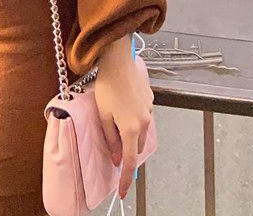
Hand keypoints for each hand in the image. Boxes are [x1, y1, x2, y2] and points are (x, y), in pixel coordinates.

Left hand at [94, 36, 153, 199]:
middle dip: (127, 151)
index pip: (130, 161)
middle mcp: (143, 122)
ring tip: (117, 121)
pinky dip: (135, 120)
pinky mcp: (150, 100)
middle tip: (114, 148)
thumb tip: (116, 156)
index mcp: (130, 128)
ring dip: (131, 134)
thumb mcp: (103, 115)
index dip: (126, 179)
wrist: (118, 61)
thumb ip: (110, 138)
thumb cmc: (107, 85)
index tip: (123, 191)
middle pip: (136, 147)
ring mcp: (149, 111)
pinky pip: (143, 117)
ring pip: (141, 132)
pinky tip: (124, 106)